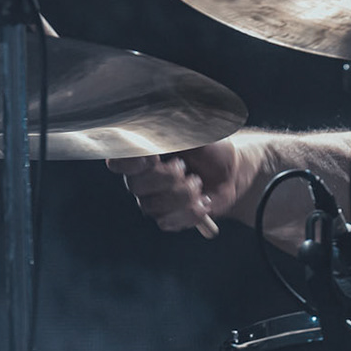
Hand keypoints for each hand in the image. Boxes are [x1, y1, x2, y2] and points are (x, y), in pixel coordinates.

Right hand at [108, 139, 262, 238]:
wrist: (231, 172)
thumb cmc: (209, 149)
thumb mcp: (196, 135)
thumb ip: (176, 133)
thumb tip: (160, 128)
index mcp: (143, 156)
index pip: (119, 161)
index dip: (129, 162)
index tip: (152, 157)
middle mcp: (142, 180)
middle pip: (136, 185)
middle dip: (166, 177)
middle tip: (184, 167)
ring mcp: (153, 201)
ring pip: (153, 206)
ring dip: (183, 194)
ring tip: (198, 183)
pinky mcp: (168, 219)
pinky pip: (168, 222)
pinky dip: (191, 211)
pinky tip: (204, 200)